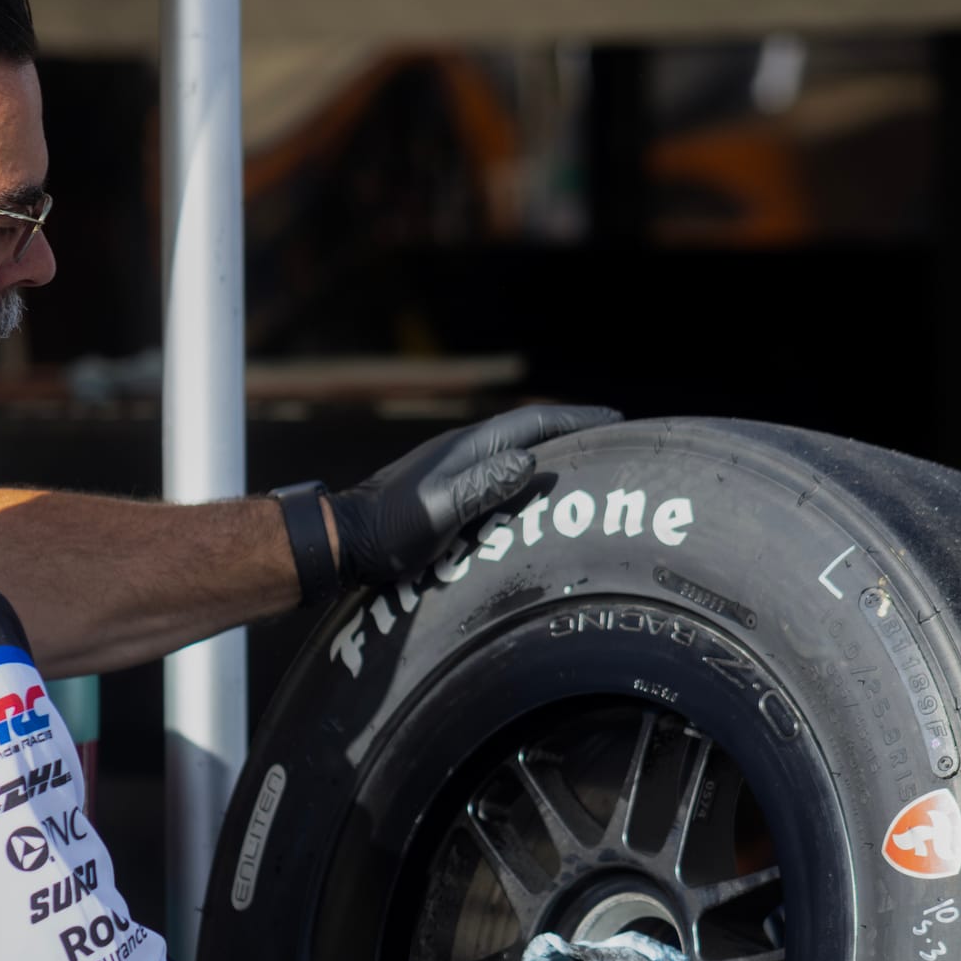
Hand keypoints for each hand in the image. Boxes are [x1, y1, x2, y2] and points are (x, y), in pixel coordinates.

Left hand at [328, 404, 621, 583]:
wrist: (345, 541)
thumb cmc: (389, 528)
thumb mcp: (440, 508)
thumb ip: (483, 485)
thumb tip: (529, 461)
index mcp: (470, 447)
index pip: (535, 423)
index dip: (577, 419)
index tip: (616, 419)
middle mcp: (466, 451)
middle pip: (531, 433)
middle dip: (572, 432)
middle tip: (612, 440)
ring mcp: (456, 469)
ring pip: (517, 453)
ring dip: (553, 453)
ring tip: (587, 464)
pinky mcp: (450, 490)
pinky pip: (503, 475)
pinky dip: (530, 477)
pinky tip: (539, 495)